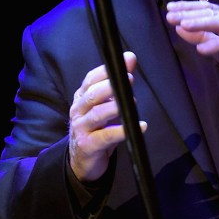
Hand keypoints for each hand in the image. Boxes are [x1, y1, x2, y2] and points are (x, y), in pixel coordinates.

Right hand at [68, 51, 146, 182]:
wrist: (82, 160)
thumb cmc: (97, 127)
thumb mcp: (106, 103)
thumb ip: (118, 81)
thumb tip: (130, 58)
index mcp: (82, 97)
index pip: (91, 79)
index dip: (107, 70)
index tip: (126, 62)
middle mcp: (78, 110)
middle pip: (92, 94)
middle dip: (111, 85)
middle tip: (130, 80)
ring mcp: (81, 128)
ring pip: (97, 114)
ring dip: (116, 106)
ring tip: (132, 102)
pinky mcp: (88, 146)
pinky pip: (106, 137)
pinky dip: (123, 131)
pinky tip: (139, 126)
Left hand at [165, 0, 218, 88]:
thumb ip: (204, 39)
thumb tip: (180, 29)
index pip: (206, 8)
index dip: (188, 8)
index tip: (169, 9)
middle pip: (212, 12)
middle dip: (190, 13)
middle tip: (170, 15)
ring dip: (202, 23)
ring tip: (183, 25)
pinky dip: (218, 44)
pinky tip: (203, 49)